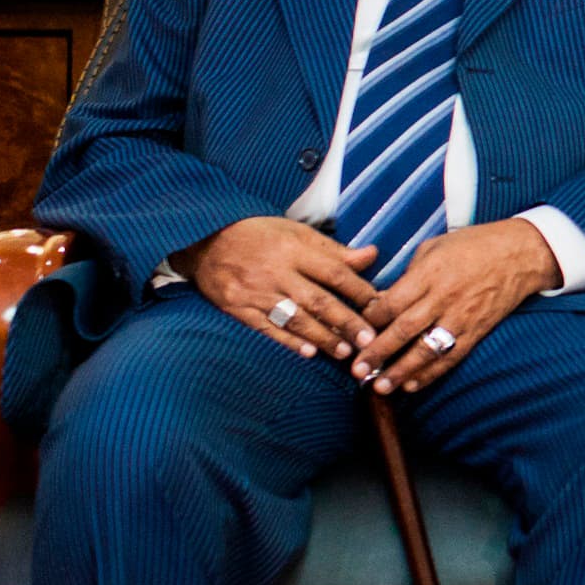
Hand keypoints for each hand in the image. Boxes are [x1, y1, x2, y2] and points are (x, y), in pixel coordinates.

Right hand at [172, 217, 379, 363]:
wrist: (204, 239)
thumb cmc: (259, 234)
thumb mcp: (296, 232)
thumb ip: (334, 250)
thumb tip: (372, 255)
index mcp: (294, 249)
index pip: (335, 273)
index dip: (360, 291)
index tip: (381, 308)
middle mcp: (276, 272)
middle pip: (318, 301)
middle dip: (346, 323)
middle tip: (369, 341)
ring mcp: (255, 292)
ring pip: (295, 319)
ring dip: (322, 338)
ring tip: (344, 352)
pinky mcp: (237, 308)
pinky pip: (266, 328)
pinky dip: (288, 341)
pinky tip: (308, 352)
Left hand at [352, 219, 563, 393]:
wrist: (521, 254)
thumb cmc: (475, 245)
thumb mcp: (435, 246)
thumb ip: (409, 274)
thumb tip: (384, 300)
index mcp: (430, 272)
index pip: (392, 302)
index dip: (370, 320)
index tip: (355, 332)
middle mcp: (444, 297)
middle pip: (404, 330)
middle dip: (377, 352)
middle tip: (357, 370)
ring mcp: (462, 316)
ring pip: (426, 349)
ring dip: (401, 371)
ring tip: (380, 387)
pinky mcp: (477, 330)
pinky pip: (451, 356)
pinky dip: (431, 373)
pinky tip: (412, 384)